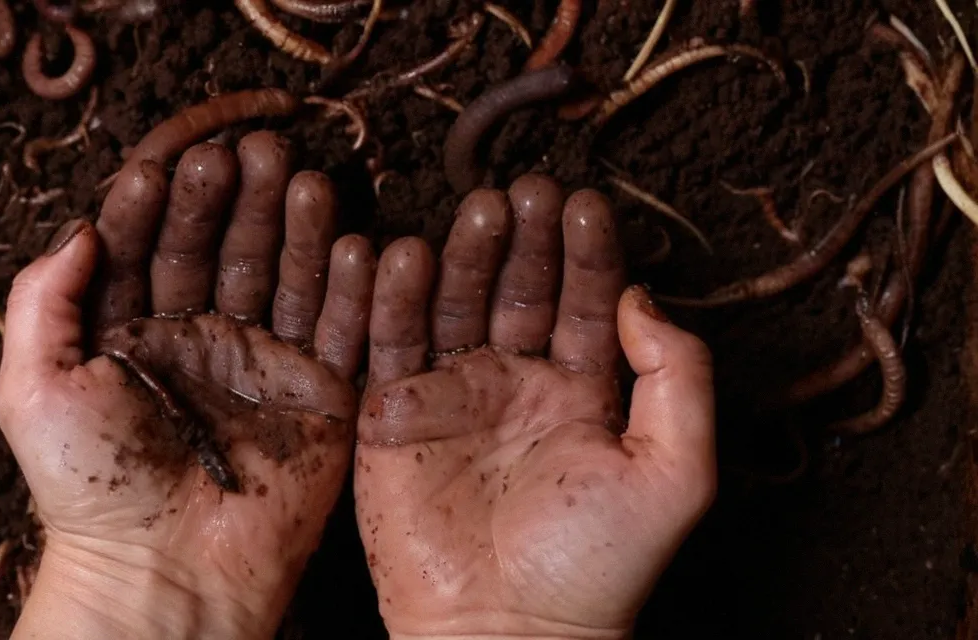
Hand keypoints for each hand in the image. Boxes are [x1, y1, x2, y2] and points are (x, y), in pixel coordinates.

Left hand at [0, 132, 375, 639]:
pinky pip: (341, 330)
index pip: (151, 246)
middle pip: (224, 249)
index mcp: (135, 333)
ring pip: (286, 276)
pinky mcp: (320, 396)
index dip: (160, 204)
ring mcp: (264, 363)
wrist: (163, 574)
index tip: (166, 166)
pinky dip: (352, 288)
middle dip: (235, 199)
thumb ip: (44, 299)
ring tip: (301, 179)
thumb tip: (80, 227)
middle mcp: (203, 337)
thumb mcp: (34, 387)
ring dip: (296, 227)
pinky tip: (353, 243)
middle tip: (250, 152)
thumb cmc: (91, 488)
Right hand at [354, 177, 715, 639]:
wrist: (504, 631)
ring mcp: (452, 396)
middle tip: (525, 189)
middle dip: (524, 239)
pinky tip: (402, 253)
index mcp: (584, 393)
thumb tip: (643, 295)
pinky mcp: (393, 415)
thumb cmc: (598, 567)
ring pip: (455, 303)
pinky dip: (391, 297)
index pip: (586, 301)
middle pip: (517, 289)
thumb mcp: (676, 471)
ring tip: (480, 210)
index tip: (583, 201)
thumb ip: (677, 375)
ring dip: (466, 255)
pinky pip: (389, 342)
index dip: (586, 251)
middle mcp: (517, 384)